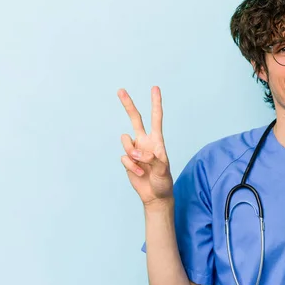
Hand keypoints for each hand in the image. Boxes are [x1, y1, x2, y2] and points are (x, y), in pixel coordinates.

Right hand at [118, 86, 172, 205]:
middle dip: (128, 105)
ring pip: (126, 142)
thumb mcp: (163, 170)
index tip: (155, 88)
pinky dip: (131, 167)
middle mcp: (145, 142)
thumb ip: (153, 159)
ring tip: (143, 167)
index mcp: (157, 140)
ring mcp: (135, 150)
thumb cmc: (163, 181)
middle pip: (135, 119)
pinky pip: (124, 158)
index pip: (156, 118)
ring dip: (132, 155)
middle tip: (120, 90)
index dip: (156, 103)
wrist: (155, 195)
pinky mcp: (128, 160)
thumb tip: (138, 152)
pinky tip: (139, 174)